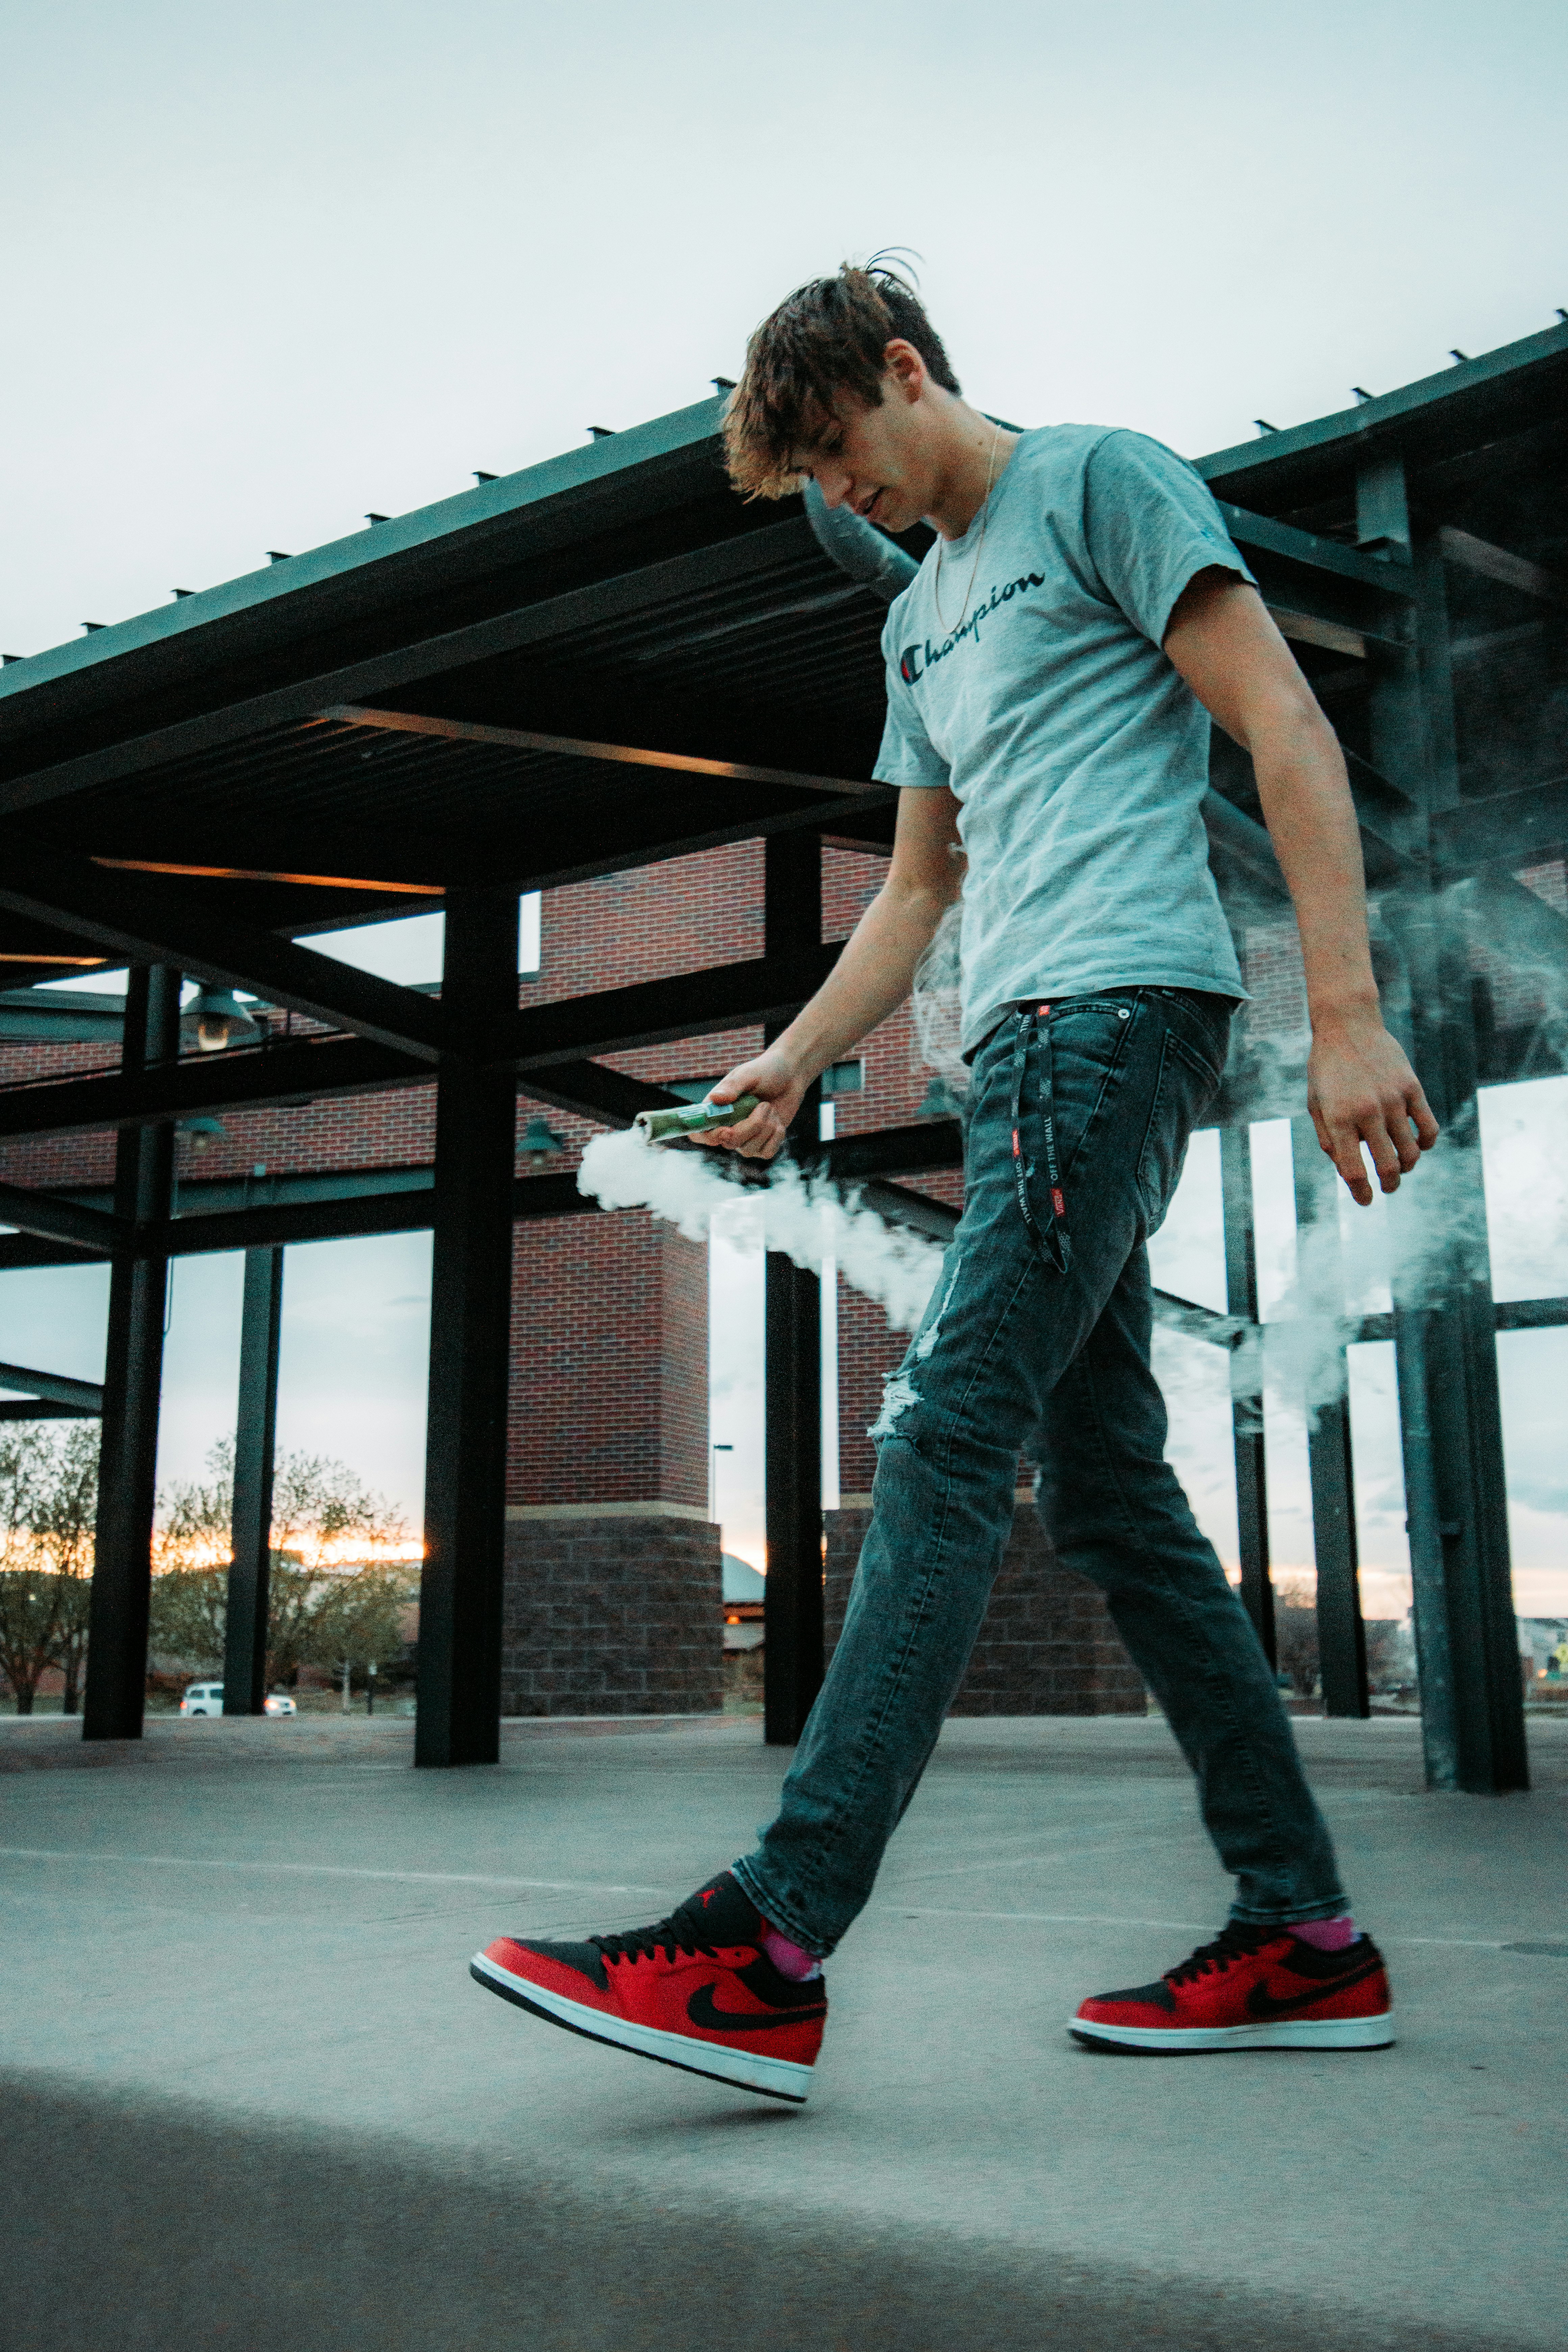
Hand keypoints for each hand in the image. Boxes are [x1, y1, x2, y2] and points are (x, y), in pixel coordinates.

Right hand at [698, 1047, 808, 1160]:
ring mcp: (745, 1139)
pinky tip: (777, 1121)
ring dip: (766, 1126)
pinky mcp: (763, 1145)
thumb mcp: (748, 1074)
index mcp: (716, 1110)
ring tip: (769, 1107)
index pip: (699, 1133)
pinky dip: (776, 1136)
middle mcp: (727, 1127)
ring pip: (748, 1150)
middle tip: (763, 1105)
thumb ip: (732, 1087)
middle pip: (728, 1142)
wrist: (791, 1075)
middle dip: (750, 1125)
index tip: (724, 1130)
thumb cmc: (765, 1071)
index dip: (706, 1138)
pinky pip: (767, 1152)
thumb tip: (715, 1099)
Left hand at [1306, 1013, 1439, 1203]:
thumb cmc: (1327, 1069)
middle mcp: (1367, 1111)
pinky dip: (1426, 1143)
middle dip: (1389, 1185)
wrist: (1347, 1025)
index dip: (1360, 1192)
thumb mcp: (1316, 1104)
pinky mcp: (1412, 1088)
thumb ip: (1330, 1139)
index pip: (1352, 1169)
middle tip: (1388, 1189)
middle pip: (1387, 1166)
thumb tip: (1348, 1170)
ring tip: (1400, 1168)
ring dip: (1407, 1167)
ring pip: (1411, 1150)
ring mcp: (1392, 1099)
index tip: (1365, 1202)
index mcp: (1337, 1118)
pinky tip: (1418, 1146)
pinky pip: (1428, 1127)